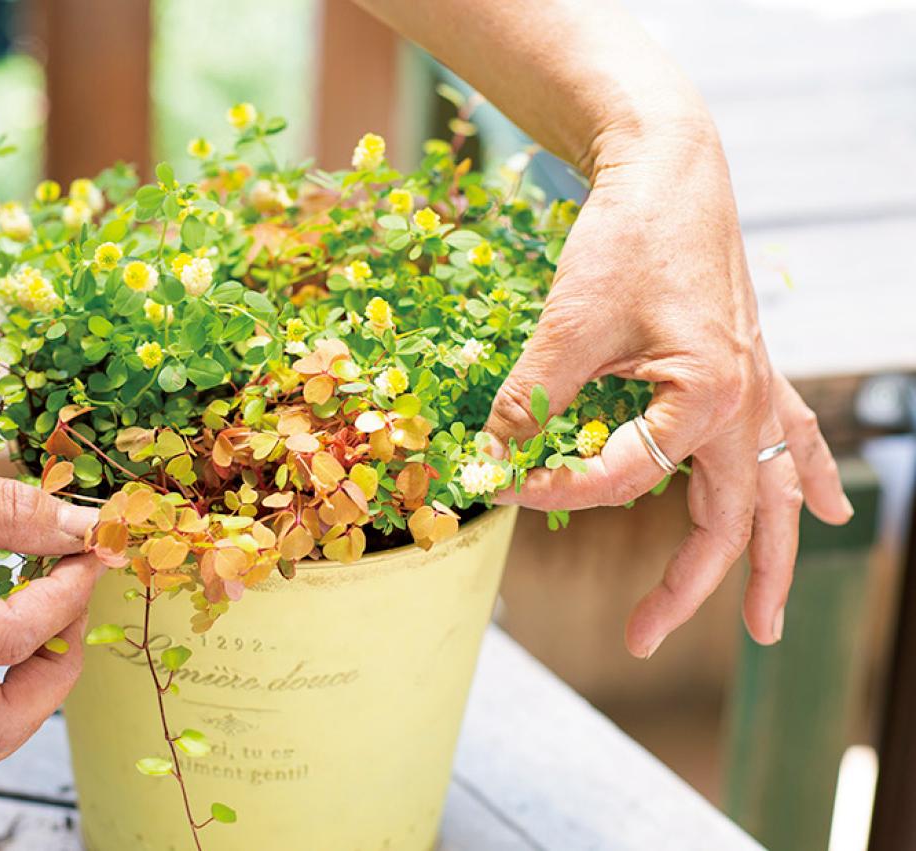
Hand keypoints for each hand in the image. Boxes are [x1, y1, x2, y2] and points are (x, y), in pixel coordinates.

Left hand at [487, 132, 852, 656]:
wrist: (669, 171)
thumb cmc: (624, 240)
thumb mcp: (567, 326)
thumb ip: (529, 402)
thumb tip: (483, 464)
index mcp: (706, 396)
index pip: (621, 478)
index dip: (553, 489)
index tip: (499, 486)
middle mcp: (745, 402)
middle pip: (727, 521)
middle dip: (690, 588)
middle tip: (643, 639)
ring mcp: (758, 387)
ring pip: (773, 495)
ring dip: (772, 561)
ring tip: (766, 627)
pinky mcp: (752, 370)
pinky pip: (793, 439)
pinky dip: (806, 480)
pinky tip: (826, 513)